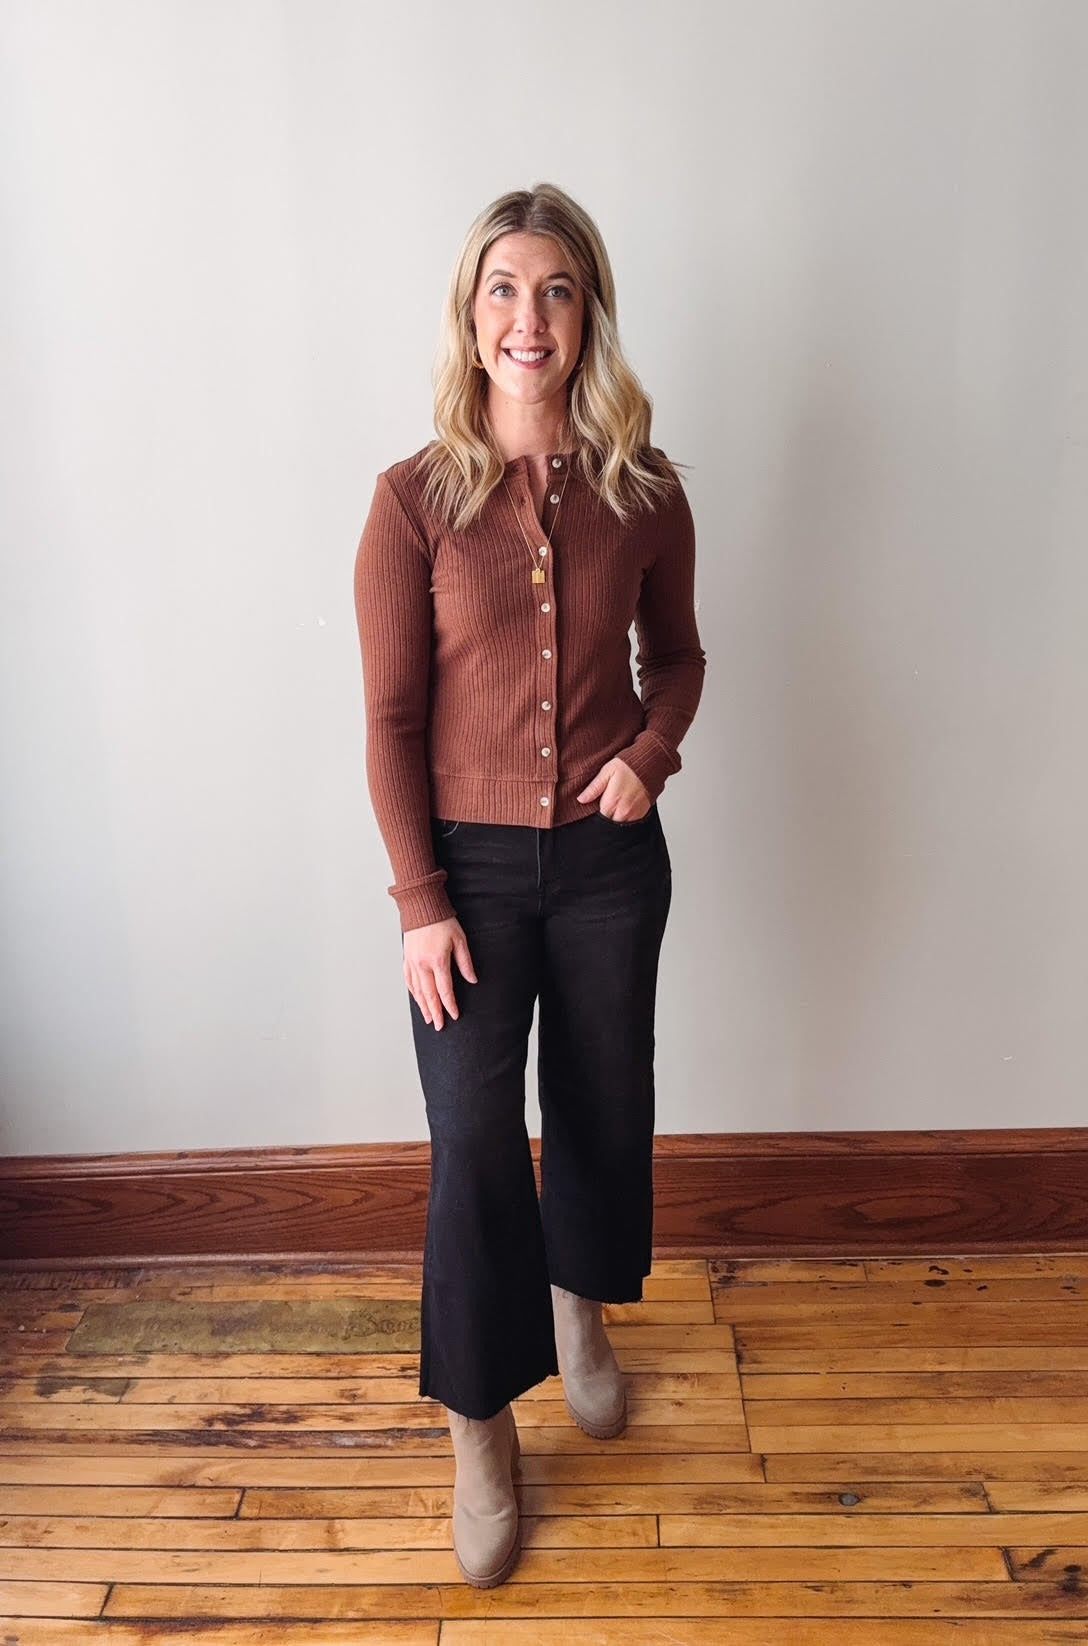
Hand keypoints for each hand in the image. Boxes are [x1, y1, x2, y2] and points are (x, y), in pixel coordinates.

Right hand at [403, 916, 476, 1030]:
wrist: (422, 907)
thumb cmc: (442, 921)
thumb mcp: (460, 940)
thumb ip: (465, 962)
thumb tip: (472, 980)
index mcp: (437, 960)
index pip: (444, 989)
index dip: (450, 1004)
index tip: (454, 1015)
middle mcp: (422, 964)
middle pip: (429, 994)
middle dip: (435, 1012)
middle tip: (439, 1026)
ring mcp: (412, 962)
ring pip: (417, 990)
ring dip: (423, 1006)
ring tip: (428, 1019)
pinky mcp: (406, 958)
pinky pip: (408, 980)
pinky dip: (413, 993)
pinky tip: (417, 999)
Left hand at [577, 757, 651, 822]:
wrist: (650, 764)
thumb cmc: (628, 766)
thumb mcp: (607, 772)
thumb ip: (593, 788)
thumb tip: (581, 799)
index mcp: (612, 802)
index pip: (598, 819)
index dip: (595, 815)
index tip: (596, 807)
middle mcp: (623, 812)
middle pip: (609, 824)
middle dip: (606, 818)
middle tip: (606, 805)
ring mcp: (634, 814)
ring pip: (620, 824)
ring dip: (616, 818)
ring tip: (616, 805)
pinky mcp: (643, 814)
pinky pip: (631, 822)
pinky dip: (626, 817)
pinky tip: (625, 806)